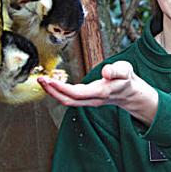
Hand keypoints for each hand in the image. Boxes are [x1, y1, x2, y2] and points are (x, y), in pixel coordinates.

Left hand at [38, 61, 158, 124]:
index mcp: (101, 92)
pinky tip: (53, 84)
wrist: (130, 92)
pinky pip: (69, 98)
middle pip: (69, 100)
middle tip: (40, 80)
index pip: (78, 93)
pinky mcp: (86, 99)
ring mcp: (89, 101)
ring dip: (53, 92)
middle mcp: (93, 99)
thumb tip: (106, 71)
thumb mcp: (125, 70)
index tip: (50, 81)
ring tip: (43, 81)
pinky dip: (58, 92)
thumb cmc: (126, 79)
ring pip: (68, 101)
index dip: (62, 88)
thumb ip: (116, 71)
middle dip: (52, 91)